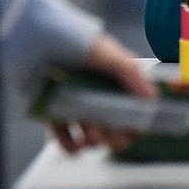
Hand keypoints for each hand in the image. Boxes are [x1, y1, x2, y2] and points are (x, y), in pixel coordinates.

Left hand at [49, 33, 157, 153]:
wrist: (36, 41)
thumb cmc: (75, 41)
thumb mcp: (107, 53)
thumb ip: (130, 74)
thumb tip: (151, 97)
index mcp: (117, 81)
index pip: (134, 111)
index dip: (136, 123)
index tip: (132, 128)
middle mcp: (100, 95)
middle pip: (116, 129)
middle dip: (114, 136)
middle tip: (107, 131)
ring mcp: (78, 106)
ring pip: (93, 136)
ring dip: (94, 140)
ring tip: (89, 131)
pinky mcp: (57, 114)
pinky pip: (66, 139)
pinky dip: (71, 146)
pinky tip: (76, 144)